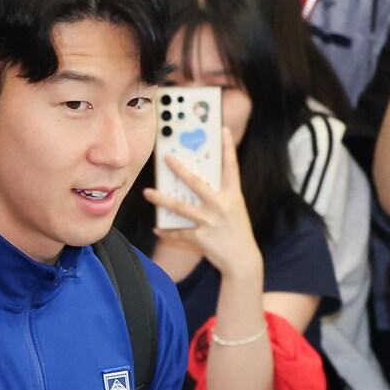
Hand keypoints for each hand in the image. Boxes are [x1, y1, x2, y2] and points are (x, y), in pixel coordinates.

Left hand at [145, 128, 262, 279]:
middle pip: (197, 183)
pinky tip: (157, 228)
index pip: (231, 167)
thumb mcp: (233, 209)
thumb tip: (195, 181)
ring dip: (161, 200)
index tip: (222, 129)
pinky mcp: (201, 238)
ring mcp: (211, 222)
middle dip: (180, 169)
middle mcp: (222, 206)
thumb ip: (218, 194)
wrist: (243, 260)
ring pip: (181, 207)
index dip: (227, 147)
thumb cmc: (236, 231)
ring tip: (147, 192)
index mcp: (233, 195)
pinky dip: (167, 231)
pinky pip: (179, 233)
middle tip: (166, 158)